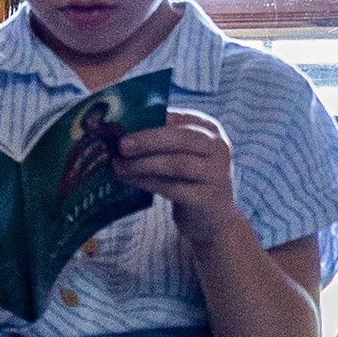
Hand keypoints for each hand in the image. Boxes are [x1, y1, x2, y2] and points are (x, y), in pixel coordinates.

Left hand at [116, 110, 240, 253]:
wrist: (212, 218)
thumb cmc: (189, 179)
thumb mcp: (182, 153)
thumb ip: (160, 140)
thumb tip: (120, 131)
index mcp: (209, 128)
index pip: (178, 118)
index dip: (149, 119)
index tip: (122, 124)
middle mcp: (218, 147)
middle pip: (181, 138)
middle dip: (147, 140)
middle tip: (121, 145)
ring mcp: (215, 174)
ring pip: (176, 164)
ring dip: (143, 164)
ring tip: (119, 165)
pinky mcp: (206, 198)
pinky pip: (172, 187)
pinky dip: (146, 182)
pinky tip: (128, 179)